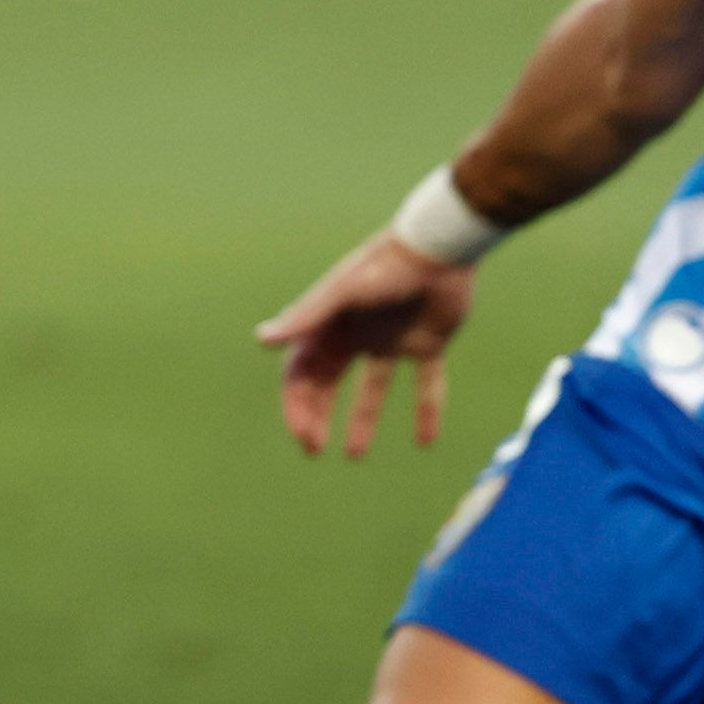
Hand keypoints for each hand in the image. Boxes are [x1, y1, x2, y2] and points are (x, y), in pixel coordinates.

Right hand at [256, 230, 475, 457]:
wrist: (441, 247)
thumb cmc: (386, 266)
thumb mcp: (343, 293)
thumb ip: (306, 317)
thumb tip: (262, 339)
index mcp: (330, 323)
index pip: (301, 371)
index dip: (297, 404)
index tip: (305, 436)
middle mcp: (356, 334)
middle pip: (327, 382)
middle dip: (316, 415)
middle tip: (314, 450)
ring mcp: (390, 340)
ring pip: (371, 388)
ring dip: (361, 420)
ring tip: (354, 455)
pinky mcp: (426, 344)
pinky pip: (425, 384)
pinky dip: (426, 411)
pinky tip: (425, 442)